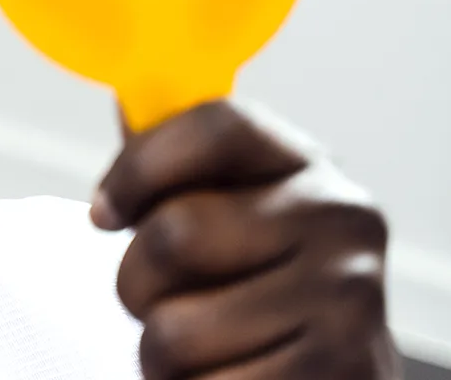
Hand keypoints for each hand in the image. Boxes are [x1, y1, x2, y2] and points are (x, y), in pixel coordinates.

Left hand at [93, 99, 398, 378]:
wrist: (331, 361)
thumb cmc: (253, 274)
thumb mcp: (223, 202)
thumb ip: (173, 158)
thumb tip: (124, 99)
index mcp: (303, 162)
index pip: (212, 126)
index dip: (138, 167)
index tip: (103, 212)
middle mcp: (340, 219)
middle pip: (174, 234)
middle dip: (137, 280)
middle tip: (159, 296)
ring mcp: (347, 300)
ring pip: (175, 329)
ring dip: (161, 350)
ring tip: (199, 341)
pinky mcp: (339, 373)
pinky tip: (227, 374)